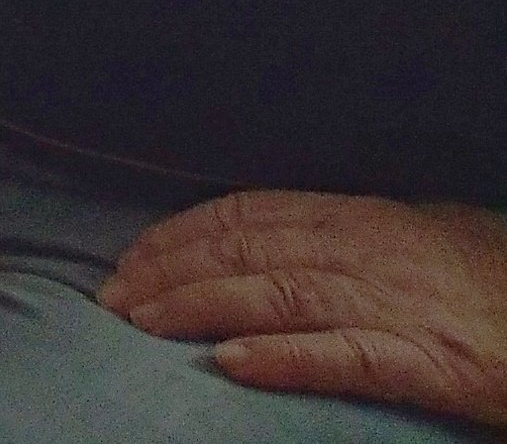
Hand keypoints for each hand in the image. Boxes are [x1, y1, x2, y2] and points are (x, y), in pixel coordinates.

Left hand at [103, 194, 506, 424]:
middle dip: (168, 272)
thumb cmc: (496, 278)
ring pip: (277, 295)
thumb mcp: (420, 232)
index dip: (179, 235)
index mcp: (361, 217)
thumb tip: (280, 232)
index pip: (247, 214)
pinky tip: (230, 364)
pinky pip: (344, 357)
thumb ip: (351, 230)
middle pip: (246, 251)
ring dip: (200, 308)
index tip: (129, 259)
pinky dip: (281, 358)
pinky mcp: (428, 362)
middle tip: (112, 300)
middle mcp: (368, 251)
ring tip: (143, 325)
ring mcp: (397, 306)